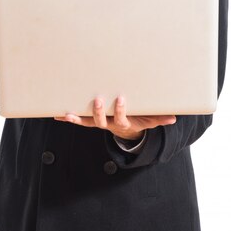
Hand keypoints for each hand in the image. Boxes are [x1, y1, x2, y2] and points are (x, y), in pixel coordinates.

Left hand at [54, 96, 175, 140]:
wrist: (128, 131)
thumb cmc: (139, 121)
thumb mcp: (150, 121)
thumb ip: (160, 119)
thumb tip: (173, 118)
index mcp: (122, 122)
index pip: (120, 118)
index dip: (120, 110)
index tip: (121, 99)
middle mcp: (108, 123)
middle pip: (100, 120)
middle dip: (97, 111)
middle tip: (96, 100)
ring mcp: (98, 122)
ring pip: (86, 121)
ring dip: (76, 118)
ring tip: (66, 114)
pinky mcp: (91, 120)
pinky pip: (79, 120)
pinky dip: (68, 117)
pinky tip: (56, 113)